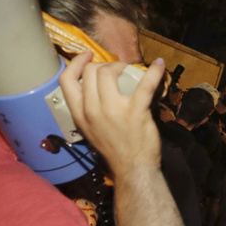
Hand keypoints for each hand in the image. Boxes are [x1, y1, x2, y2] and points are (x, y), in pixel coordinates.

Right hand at [59, 50, 164, 171]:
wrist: (132, 169)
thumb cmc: (113, 148)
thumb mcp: (89, 129)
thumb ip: (87, 108)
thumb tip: (94, 85)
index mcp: (79, 113)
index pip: (66, 80)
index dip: (75, 63)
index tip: (87, 56)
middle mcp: (92, 110)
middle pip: (90, 71)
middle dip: (103, 64)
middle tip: (115, 69)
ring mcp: (113, 110)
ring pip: (109, 72)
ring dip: (120, 65)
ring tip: (129, 70)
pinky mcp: (135, 111)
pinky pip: (145, 84)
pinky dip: (154, 72)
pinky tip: (159, 65)